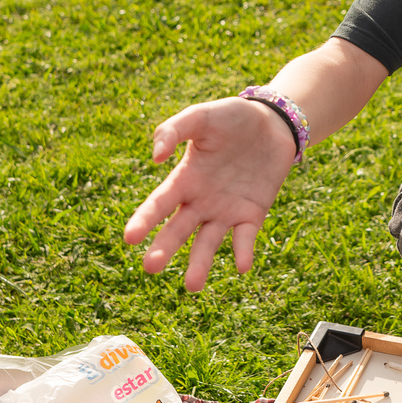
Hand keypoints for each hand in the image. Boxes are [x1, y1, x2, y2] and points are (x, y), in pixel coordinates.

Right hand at [124, 97, 296, 291]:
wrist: (272, 121)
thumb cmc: (230, 117)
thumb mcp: (200, 117)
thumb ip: (173, 130)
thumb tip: (155, 157)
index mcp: (184, 179)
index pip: (158, 204)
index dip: (144, 220)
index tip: (129, 238)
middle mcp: (200, 201)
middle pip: (178, 229)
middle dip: (164, 248)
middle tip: (151, 268)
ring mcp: (225, 210)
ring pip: (208, 242)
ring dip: (200, 263)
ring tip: (192, 286)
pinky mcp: (252, 214)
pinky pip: (245, 237)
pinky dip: (243, 251)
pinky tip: (241, 265)